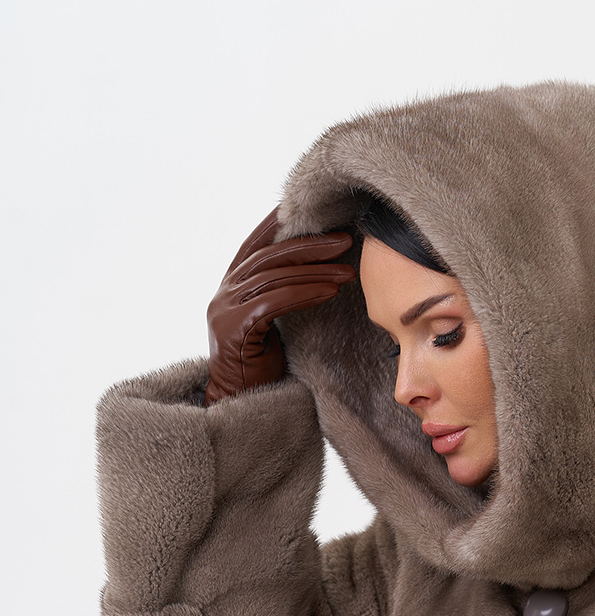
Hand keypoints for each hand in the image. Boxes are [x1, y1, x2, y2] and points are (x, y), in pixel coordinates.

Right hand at [205, 208, 355, 403]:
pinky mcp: (234, 328)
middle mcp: (223, 292)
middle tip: (345, 239)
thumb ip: (279, 294)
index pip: (257, 244)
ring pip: (275, 277)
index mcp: (231, 286)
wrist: (238, 405)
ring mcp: (225, 309)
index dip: (283, 223)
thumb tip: (312, 270)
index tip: (315, 210)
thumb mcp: (270, 322)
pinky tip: (330, 292)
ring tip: (348, 271)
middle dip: (310, 245)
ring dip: (316, 271)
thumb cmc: (260, 367)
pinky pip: (275, 302)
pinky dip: (305, 294)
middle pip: (270, 255)